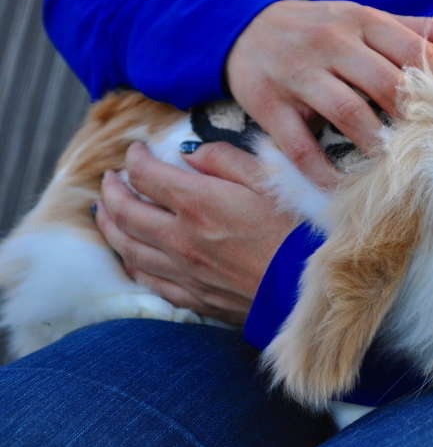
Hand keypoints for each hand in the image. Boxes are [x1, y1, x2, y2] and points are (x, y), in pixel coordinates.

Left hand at [93, 141, 294, 325]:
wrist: (313, 291)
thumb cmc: (298, 231)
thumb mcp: (271, 180)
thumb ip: (226, 160)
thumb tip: (190, 152)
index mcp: (199, 203)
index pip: (146, 174)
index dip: (134, 157)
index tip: (136, 149)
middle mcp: (181, 238)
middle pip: (125, 211)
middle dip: (111, 189)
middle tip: (111, 178)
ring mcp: (183, 271)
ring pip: (127, 247)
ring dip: (110, 225)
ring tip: (106, 212)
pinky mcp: (194, 296)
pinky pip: (148, 279)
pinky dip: (131, 261)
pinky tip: (132, 254)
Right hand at [226, 0, 432, 187]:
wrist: (245, 31)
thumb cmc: (321, 30)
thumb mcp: (367, 21)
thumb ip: (422, 30)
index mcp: (361, 20)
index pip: (412, 50)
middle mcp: (330, 42)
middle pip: (384, 83)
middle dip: (411, 120)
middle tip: (431, 150)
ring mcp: (297, 73)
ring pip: (346, 113)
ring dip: (375, 145)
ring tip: (396, 170)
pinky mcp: (269, 105)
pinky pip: (300, 145)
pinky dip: (322, 171)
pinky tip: (342, 187)